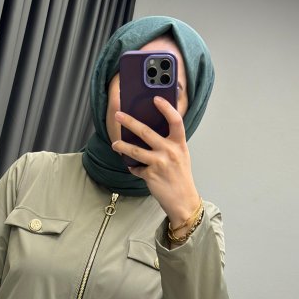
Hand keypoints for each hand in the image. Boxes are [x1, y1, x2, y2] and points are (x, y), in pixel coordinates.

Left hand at [111, 97, 200, 226]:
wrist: (183, 200)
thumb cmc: (181, 177)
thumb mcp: (181, 155)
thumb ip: (169, 143)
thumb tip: (149, 132)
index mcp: (179, 144)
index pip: (175, 120)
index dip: (166, 108)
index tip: (156, 99)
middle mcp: (170, 151)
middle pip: (146, 132)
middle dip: (129, 122)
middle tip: (118, 115)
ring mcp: (159, 163)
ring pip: (134, 150)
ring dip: (122, 146)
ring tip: (115, 144)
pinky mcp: (150, 175)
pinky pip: (136, 168)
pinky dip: (133, 168)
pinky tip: (132, 167)